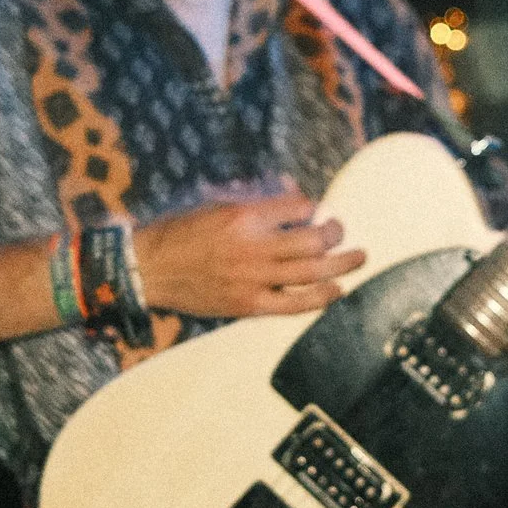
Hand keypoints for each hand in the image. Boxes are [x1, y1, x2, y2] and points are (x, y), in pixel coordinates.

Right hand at [131, 186, 366, 317]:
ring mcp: (252, 278)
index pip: (297, 207)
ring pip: (311, 272)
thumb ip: (253, 205)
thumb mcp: (215, 205)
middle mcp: (252, 246)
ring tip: (359, 258)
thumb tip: (291, 203)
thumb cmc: (179, 233)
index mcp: (243, 216)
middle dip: (335, 233)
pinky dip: (319, 298)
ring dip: (341, 265)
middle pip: (312, 240)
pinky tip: (336, 291)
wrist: (148, 269)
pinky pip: (293, 304)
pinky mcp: (248, 304)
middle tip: (342, 231)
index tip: (313, 211)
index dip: (311, 208)